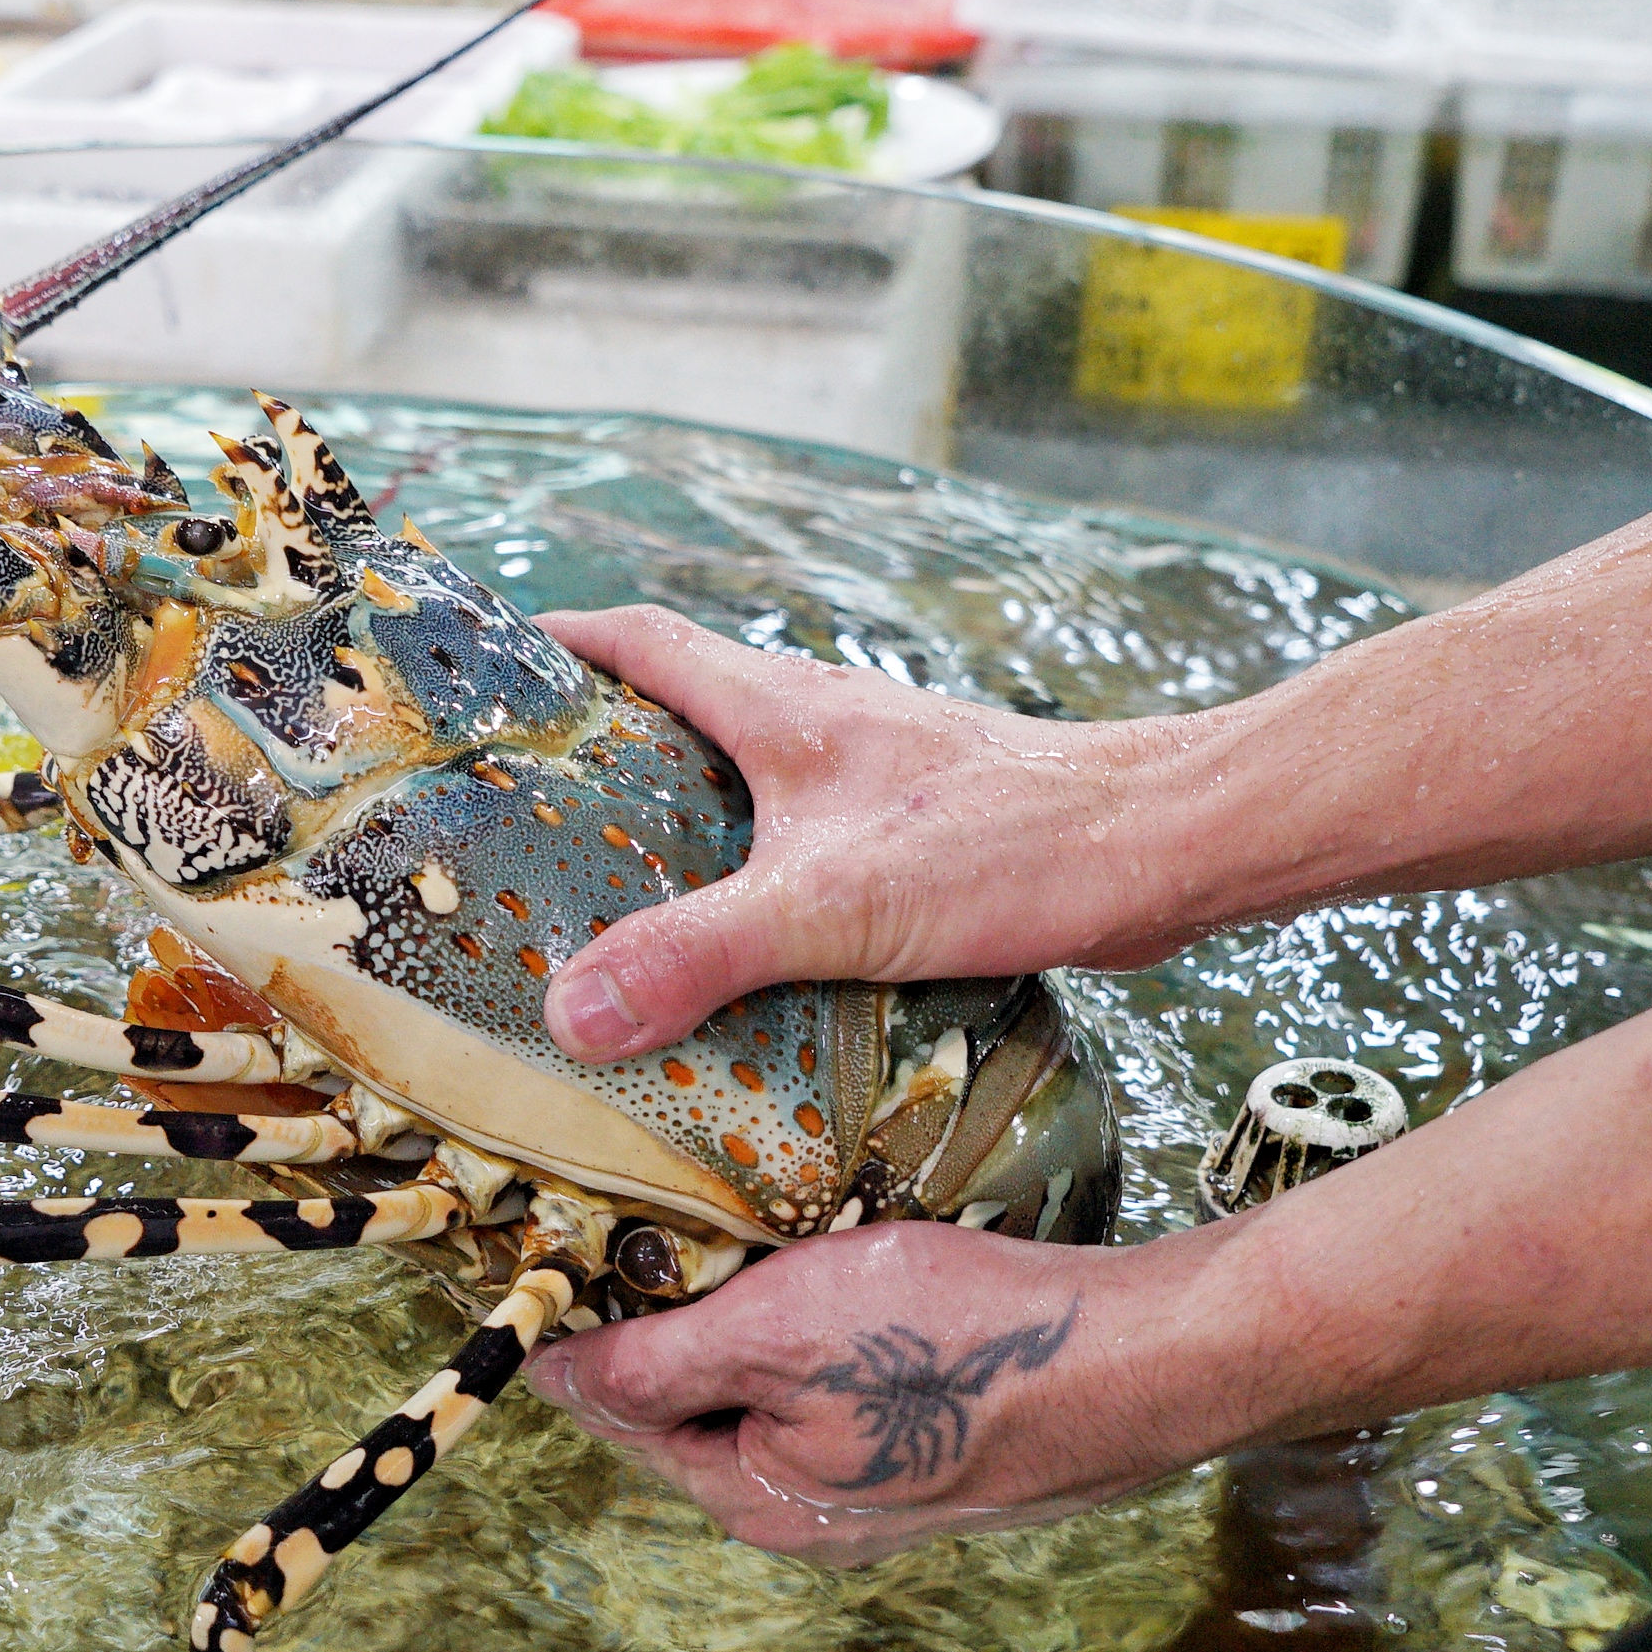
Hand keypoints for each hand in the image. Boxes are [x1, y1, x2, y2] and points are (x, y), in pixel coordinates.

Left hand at [520, 1220, 1221, 1562]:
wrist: (1143, 1360)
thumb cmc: (961, 1345)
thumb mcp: (779, 1337)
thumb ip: (657, 1364)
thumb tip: (545, 1377)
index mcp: (758, 1503)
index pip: (623, 1418)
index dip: (584, 1339)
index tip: (559, 1256)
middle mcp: (816, 1513)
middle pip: (698, 1407)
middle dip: (669, 1323)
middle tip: (645, 1222)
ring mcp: (886, 1482)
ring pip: (777, 1389)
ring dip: (751, 1317)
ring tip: (738, 1231)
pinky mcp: (944, 1437)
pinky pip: (848, 1380)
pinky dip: (823, 1323)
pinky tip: (838, 1264)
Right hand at [535, 606, 1196, 1063]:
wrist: (1163, 848)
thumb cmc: (1009, 847)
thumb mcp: (829, 909)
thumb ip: (698, 957)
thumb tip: (574, 1011)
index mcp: (780, 706)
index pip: (641, 640)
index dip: (558, 644)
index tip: (489, 666)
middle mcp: (821, 721)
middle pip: (685, 704)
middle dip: (603, 742)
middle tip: (529, 807)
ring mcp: (875, 772)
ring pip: (750, 771)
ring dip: (684, 810)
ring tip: (617, 889)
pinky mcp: (922, 827)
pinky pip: (807, 832)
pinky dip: (757, 866)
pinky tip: (751, 942)